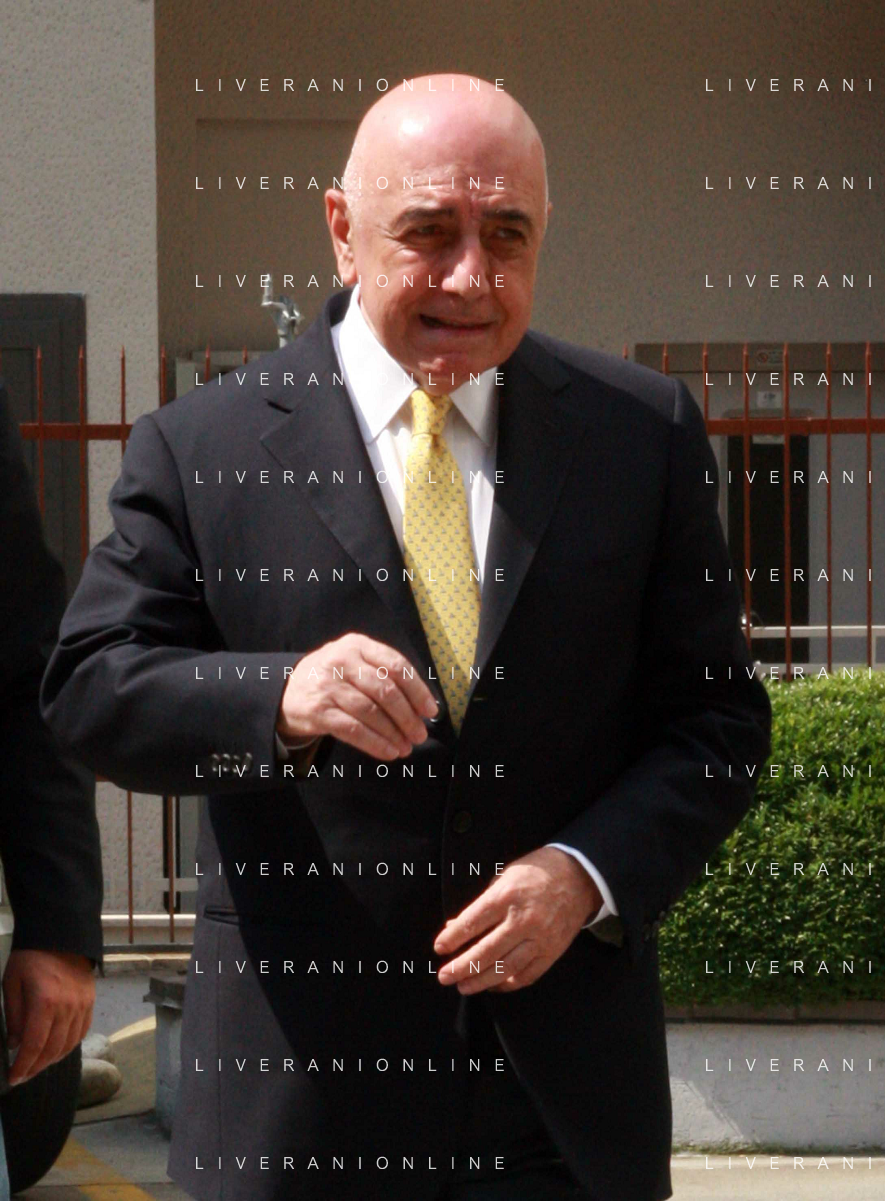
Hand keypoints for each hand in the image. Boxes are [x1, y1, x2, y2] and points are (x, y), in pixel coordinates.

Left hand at [3, 949, 94, 1084]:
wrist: (61, 934)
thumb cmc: (31, 957)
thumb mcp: (12, 983)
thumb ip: (14, 1016)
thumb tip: (16, 1044)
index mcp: (45, 1003)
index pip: (34, 1046)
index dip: (23, 1066)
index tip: (13, 1079)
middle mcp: (67, 1008)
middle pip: (52, 1050)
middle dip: (35, 1068)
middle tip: (23, 1076)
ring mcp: (82, 1005)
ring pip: (69, 1045)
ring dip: (52, 1060)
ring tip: (38, 1065)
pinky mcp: (90, 1002)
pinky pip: (82, 1032)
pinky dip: (69, 1046)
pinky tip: (57, 1050)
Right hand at [276, 633, 439, 760]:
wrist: (286, 691)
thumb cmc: (333, 678)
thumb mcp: (354, 662)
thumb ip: (383, 675)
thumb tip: (421, 706)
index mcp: (357, 645)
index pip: (396, 666)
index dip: (417, 690)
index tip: (430, 710)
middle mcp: (341, 661)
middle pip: (385, 690)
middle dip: (408, 716)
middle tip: (420, 734)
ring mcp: (328, 685)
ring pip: (371, 712)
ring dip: (393, 733)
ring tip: (406, 746)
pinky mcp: (318, 711)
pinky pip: (353, 730)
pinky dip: (375, 743)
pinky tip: (388, 752)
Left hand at [433, 846, 601, 994]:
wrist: (579, 876)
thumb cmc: (536, 872)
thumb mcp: (505, 877)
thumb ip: (482, 904)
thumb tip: (456, 926)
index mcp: (508, 895)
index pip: (473, 921)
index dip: (454, 937)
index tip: (439, 948)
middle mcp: (523, 919)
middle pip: (486, 950)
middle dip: (462, 966)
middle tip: (444, 976)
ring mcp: (540, 938)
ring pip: (506, 968)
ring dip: (481, 980)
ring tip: (463, 986)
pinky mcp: (552, 951)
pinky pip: (527, 974)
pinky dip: (508, 984)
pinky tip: (493, 985)